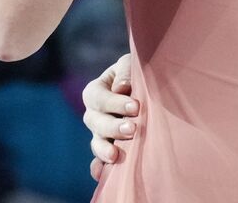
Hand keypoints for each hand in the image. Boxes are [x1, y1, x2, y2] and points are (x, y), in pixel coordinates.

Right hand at [85, 53, 138, 180]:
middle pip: (96, 123)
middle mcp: (94, 114)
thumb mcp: (130, 63)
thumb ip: (125, 71)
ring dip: (105, 149)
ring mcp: (99, 133)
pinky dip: (99, 167)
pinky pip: (99, 160)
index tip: (135, 107)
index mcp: (95, 91)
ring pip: (96, 142)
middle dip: (113, 127)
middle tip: (132, 129)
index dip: (115, 103)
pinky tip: (103, 174)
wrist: (144, 87)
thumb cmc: (135, 72)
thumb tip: (121, 88)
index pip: (99, 98)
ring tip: (116, 155)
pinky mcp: (108, 147)